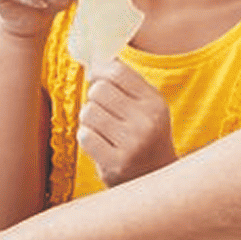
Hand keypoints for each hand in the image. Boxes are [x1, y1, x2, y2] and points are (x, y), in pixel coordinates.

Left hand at [77, 59, 177, 185]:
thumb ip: (124, 84)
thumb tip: (94, 59)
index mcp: (155, 103)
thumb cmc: (144, 137)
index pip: (117, 71)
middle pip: (99, 90)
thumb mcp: (145, 108)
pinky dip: (87, 137)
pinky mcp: (116, 164)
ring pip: (88, 112)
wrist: (154, 180)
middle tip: (104, 112)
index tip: (98, 79)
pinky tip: (100, 145)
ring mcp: (132, 144)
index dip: (100, 71)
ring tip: (103, 130)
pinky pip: (84, 135)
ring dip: (89, 120)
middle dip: (94, 99)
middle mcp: (147, 122)